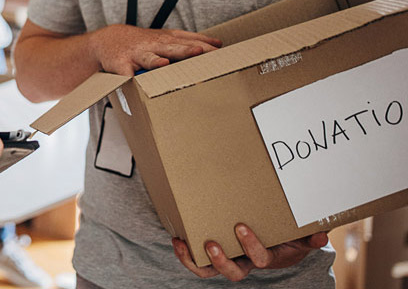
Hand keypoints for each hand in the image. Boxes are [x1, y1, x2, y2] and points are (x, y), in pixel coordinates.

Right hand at [89, 24, 220, 74]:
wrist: (107, 40)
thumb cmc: (142, 41)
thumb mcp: (166, 36)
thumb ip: (190, 40)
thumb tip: (217, 43)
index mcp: (166, 39)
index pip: (189, 40)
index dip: (205, 44)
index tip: (221, 51)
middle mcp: (154, 45)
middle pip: (174, 47)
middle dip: (188, 49)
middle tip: (203, 52)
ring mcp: (138, 54)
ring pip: (152, 57)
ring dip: (160, 59)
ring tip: (169, 62)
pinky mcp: (122, 64)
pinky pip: (127, 72)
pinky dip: (129, 76)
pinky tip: (134, 79)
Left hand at [173, 224, 329, 281]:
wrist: (275, 243)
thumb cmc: (286, 238)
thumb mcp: (300, 238)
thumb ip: (310, 237)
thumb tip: (322, 234)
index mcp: (267, 257)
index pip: (260, 259)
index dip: (251, 246)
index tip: (241, 226)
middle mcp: (246, 263)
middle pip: (233, 273)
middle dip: (221, 261)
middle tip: (212, 243)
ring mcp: (229, 261)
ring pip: (209, 272)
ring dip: (194, 261)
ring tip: (181, 244)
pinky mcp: (213, 255)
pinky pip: (197, 262)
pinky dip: (185, 254)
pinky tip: (176, 238)